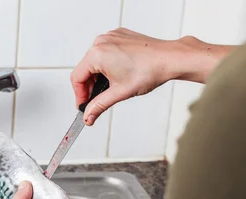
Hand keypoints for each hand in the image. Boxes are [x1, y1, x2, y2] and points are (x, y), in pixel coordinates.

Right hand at [72, 28, 235, 124]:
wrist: (169, 59)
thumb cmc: (149, 71)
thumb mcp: (119, 93)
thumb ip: (99, 105)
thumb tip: (88, 116)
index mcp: (97, 54)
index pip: (76, 78)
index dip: (79, 95)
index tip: (84, 105)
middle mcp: (101, 42)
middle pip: (85, 69)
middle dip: (90, 87)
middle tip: (97, 101)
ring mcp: (111, 37)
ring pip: (95, 61)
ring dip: (99, 76)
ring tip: (112, 87)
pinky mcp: (119, 36)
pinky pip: (106, 52)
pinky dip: (108, 65)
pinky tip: (119, 74)